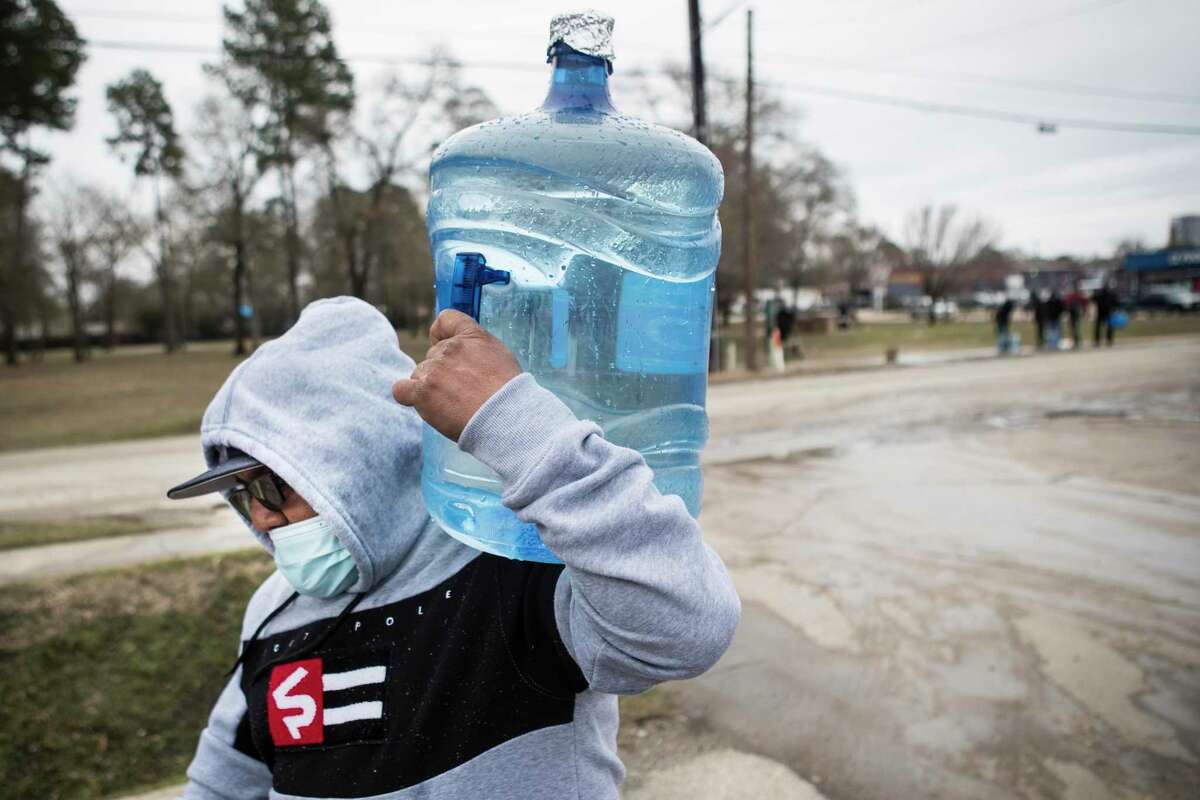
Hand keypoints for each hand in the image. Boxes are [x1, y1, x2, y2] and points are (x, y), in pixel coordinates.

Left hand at [392, 310, 521, 440]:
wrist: (505, 416)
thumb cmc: (508, 392)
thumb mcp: (500, 356)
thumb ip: (478, 348)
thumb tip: (466, 356)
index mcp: (471, 336)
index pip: (446, 319)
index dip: (441, 334)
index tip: (447, 348)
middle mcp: (450, 348)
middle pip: (432, 355)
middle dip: (443, 371)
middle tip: (462, 391)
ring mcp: (434, 369)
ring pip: (420, 374)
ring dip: (430, 388)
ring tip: (453, 404)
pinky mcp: (422, 392)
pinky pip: (401, 390)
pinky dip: (408, 395)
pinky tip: (422, 402)